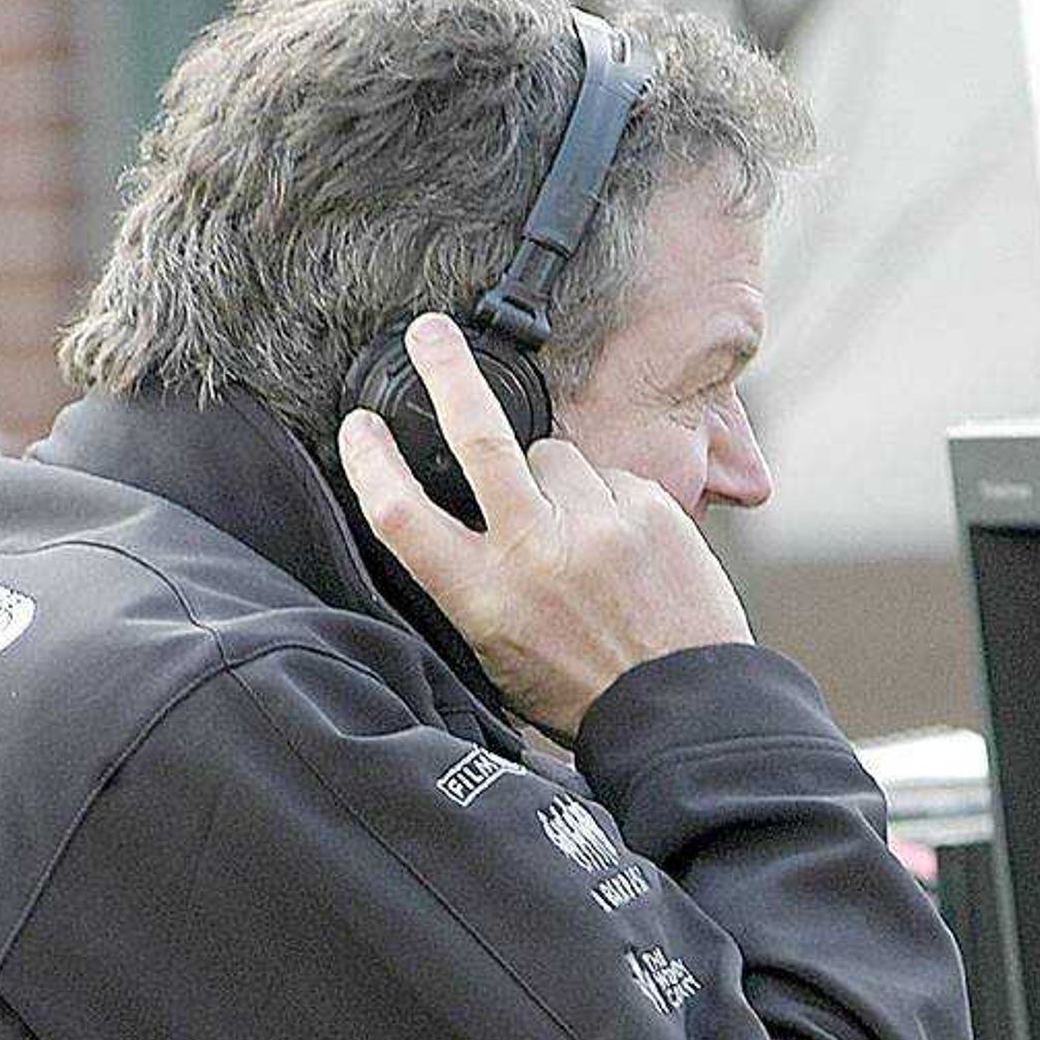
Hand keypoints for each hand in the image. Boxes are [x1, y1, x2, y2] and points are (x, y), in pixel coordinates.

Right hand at [337, 311, 752, 742]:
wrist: (679, 708)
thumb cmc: (581, 689)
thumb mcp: (498, 655)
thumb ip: (473, 585)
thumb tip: (449, 522)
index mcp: (482, 598)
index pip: (401, 514)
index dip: (370, 462)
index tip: (359, 427)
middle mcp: (532, 554)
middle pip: (478, 436)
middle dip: (446, 372)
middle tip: (429, 332)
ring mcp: (594, 526)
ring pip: (554, 456)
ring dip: (556, 480)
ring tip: (582, 540)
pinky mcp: (647, 509)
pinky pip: (609, 476)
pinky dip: (607, 500)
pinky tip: (622, 548)